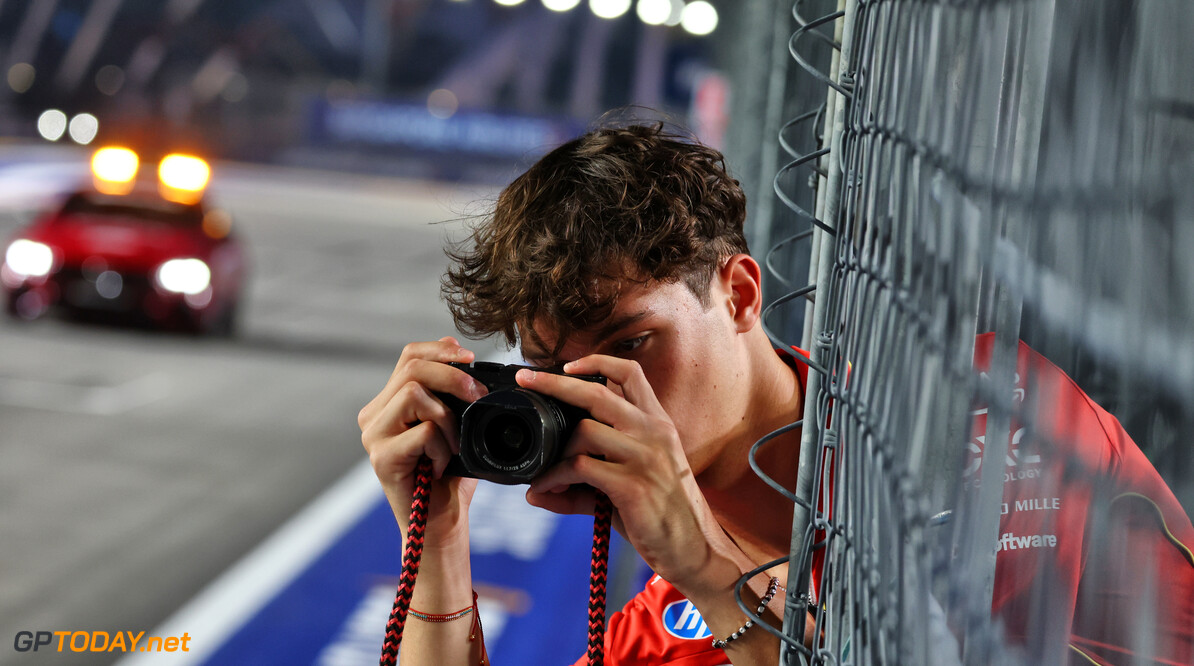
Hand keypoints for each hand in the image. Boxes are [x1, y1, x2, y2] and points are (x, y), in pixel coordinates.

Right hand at [358, 336, 487, 547]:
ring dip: (448, 419)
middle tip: (478, 397)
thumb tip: (452, 342)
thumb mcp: (455, 422)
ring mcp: (373, 436)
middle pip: (413, 369)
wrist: (441, 522)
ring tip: (453, 445)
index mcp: (389, 403)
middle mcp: (373, 416)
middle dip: (454, 377)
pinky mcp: (381, 457)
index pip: (409, 356)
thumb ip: (448, 387)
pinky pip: (423, 431)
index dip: (440, 350)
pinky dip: (443, 447)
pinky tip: (440, 467)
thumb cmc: (450, 474)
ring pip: (415, 395)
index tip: (470, 358)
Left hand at [519, 355, 744, 595]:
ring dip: (553, 452)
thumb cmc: (664, 516)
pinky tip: (545, 490)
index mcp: (657, 424)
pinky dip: (554, 477)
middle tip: (528, 380)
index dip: (596, 361)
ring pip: (583, 432)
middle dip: (555, 383)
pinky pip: (579, 469)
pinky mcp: (633, 485)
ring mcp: (645, 457)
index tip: (567, 366)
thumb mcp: (630, 486)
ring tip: (542, 473)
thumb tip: (535, 492)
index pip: (630, 373)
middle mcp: (653, 433)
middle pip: (597, 391)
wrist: (698, 551)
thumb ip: (584, 484)